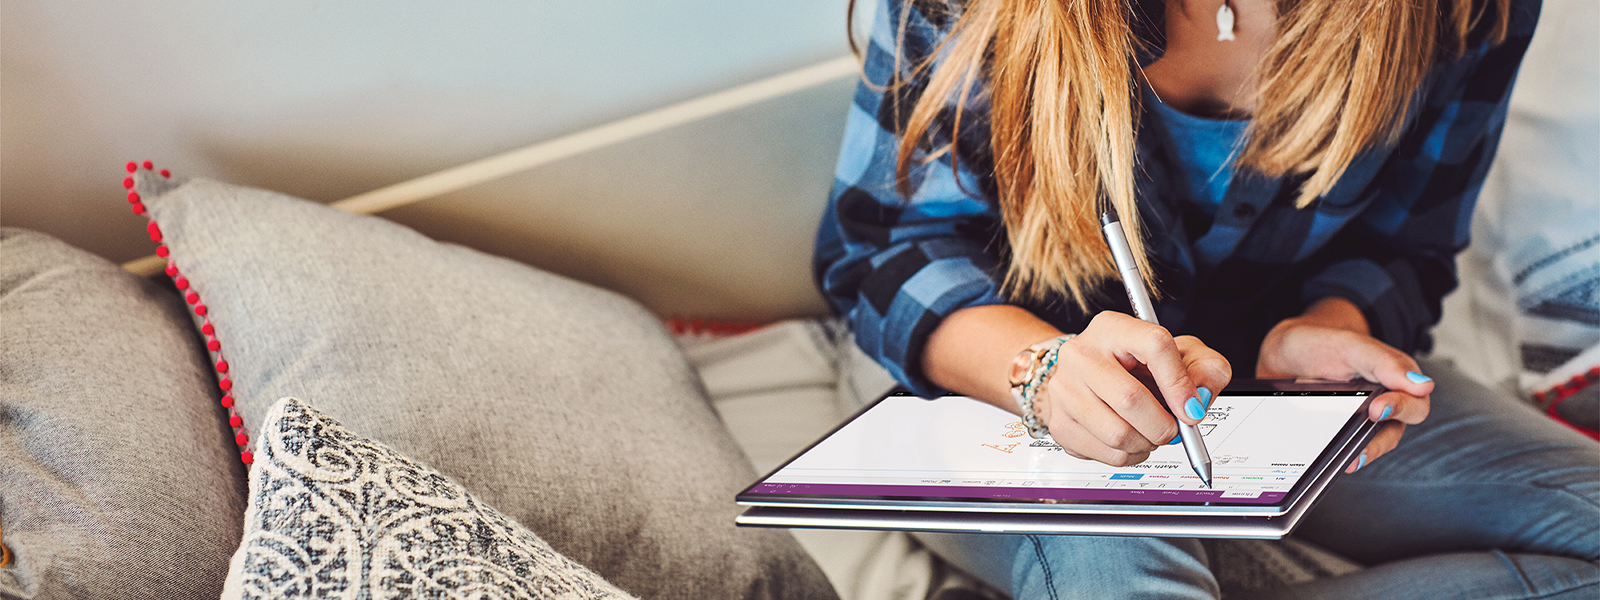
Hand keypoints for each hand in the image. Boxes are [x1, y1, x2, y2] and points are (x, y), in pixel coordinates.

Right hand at [1035, 311, 1232, 466]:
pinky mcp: (1059, 424)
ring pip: (1118, 434)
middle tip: (1173, 429)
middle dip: (1164, 425)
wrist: (1091, 378)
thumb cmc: (1138, 365)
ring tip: (1149, 432)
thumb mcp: (1181, 354)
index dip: (1179, 382)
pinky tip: (1131, 440)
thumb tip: (1199, 398)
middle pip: (1130, 398)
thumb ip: (1205, 369)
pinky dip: (1129, 456)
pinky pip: (1106, 455)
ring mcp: (1064, 390)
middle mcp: (1081, 355)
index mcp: (1113, 328)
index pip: (1153, 345)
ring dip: (1147, 444)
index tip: (1192, 408)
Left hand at [1257, 298, 1433, 472]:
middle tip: (1360, 447)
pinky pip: (1345, 448)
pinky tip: (1330, 460)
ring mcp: (1360, 420)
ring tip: (1348, 462)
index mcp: (1395, 379)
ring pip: (1371, 445)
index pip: (1414, 403)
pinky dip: (1339, 455)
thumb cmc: (1322, 345)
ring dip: (1361, 455)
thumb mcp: (1351, 346)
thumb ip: (1385, 362)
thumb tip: (1424, 385)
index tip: (1376, 409)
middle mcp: (1383, 402)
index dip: (1399, 408)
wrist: (1282, 355)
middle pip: (1395, 431)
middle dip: (1379, 441)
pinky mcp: (1339, 432)